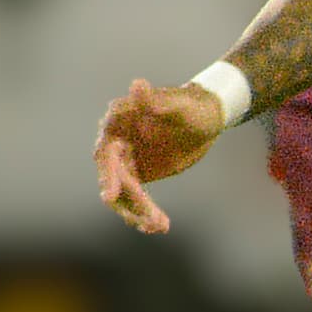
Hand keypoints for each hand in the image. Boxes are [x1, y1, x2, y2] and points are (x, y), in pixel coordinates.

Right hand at [93, 77, 227, 234]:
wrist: (205, 118)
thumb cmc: (191, 106)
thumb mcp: (179, 104)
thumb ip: (156, 100)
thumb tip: (137, 85)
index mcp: (118, 122)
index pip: (106, 152)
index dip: (108, 174)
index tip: (110, 195)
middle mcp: (116, 142)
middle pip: (112, 177)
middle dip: (126, 200)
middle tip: (146, 218)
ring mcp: (125, 160)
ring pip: (123, 192)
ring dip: (137, 211)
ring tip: (159, 225)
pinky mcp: (138, 174)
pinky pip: (135, 197)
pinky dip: (144, 212)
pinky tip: (158, 226)